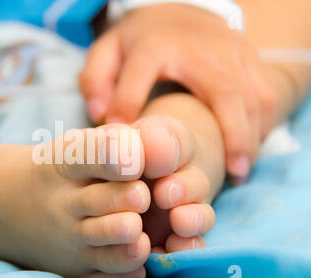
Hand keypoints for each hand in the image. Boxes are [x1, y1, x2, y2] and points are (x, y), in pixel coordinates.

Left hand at [79, 3, 277, 182]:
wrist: (179, 11)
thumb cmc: (142, 42)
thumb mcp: (109, 51)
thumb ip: (96, 80)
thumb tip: (101, 115)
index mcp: (155, 44)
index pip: (140, 74)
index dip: (129, 106)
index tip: (130, 153)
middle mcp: (200, 48)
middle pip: (224, 92)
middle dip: (232, 136)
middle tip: (230, 175)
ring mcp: (231, 51)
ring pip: (255, 95)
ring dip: (252, 136)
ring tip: (240, 171)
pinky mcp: (250, 57)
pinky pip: (267, 92)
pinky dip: (264, 123)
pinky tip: (250, 148)